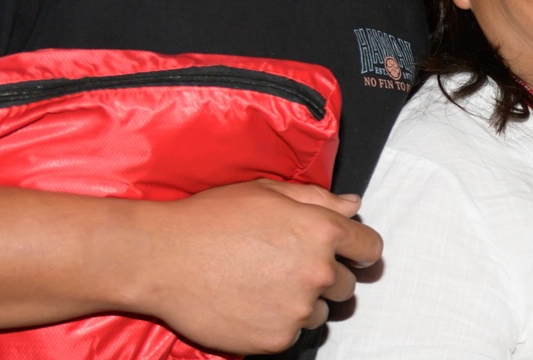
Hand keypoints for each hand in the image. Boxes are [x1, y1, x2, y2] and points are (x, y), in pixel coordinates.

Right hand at [114, 179, 380, 355]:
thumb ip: (318, 199)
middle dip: (324, 276)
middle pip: (347, 285)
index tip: (348, 254)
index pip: (370, 248)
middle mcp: (317, 272)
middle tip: (285, 266)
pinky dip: (276, 323)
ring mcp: (297, 309)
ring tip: (262, 284)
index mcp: (321, 231)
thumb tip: (352, 206)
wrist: (162, 258)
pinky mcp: (276, 339)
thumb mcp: (266, 192)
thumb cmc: (210, 219)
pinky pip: (292, 334)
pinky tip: (249, 303)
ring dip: (301, 302)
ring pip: (320, 312)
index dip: (359, 250)